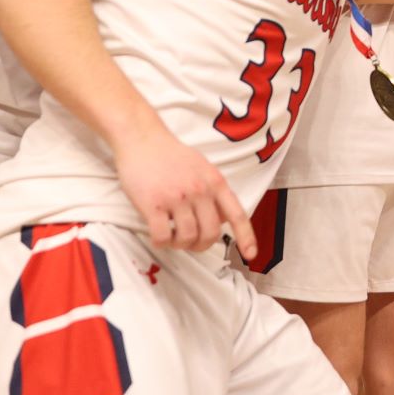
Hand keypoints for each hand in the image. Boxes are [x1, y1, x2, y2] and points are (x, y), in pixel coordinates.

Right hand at [113, 125, 256, 258]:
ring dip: (180, 244)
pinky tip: (158, 234)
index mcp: (215, 182)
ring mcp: (177, 198)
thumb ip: (215, 191)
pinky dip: (162, 242)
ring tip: (172, 236)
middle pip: (211, 234)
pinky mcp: (154, 204)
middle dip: (201, 245)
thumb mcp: (203, 167)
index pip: (237, 214)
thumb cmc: (171, 155)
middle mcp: (200, 190)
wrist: (143, 139)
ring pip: (187, 238)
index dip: (246, 237)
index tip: (250, 254)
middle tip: (190, 243)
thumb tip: (224, 217)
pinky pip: (163, 237)